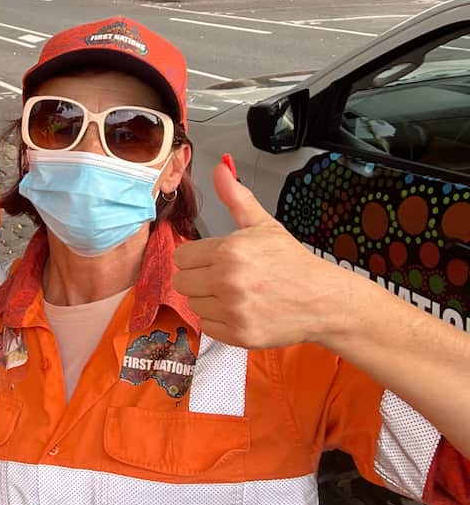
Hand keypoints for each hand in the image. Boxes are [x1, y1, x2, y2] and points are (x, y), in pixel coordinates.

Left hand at [172, 162, 349, 348]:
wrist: (324, 300)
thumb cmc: (291, 262)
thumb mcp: (263, 225)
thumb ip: (235, 198)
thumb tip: (220, 169)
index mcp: (229, 251)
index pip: (182, 256)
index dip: (195, 256)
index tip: (212, 259)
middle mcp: (228, 281)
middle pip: (182, 281)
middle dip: (199, 277)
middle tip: (223, 277)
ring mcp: (233, 310)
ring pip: (192, 304)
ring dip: (208, 299)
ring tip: (234, 294)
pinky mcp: (239, 335)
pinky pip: (207, 326)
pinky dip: (219, 320)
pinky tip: (239, 310)